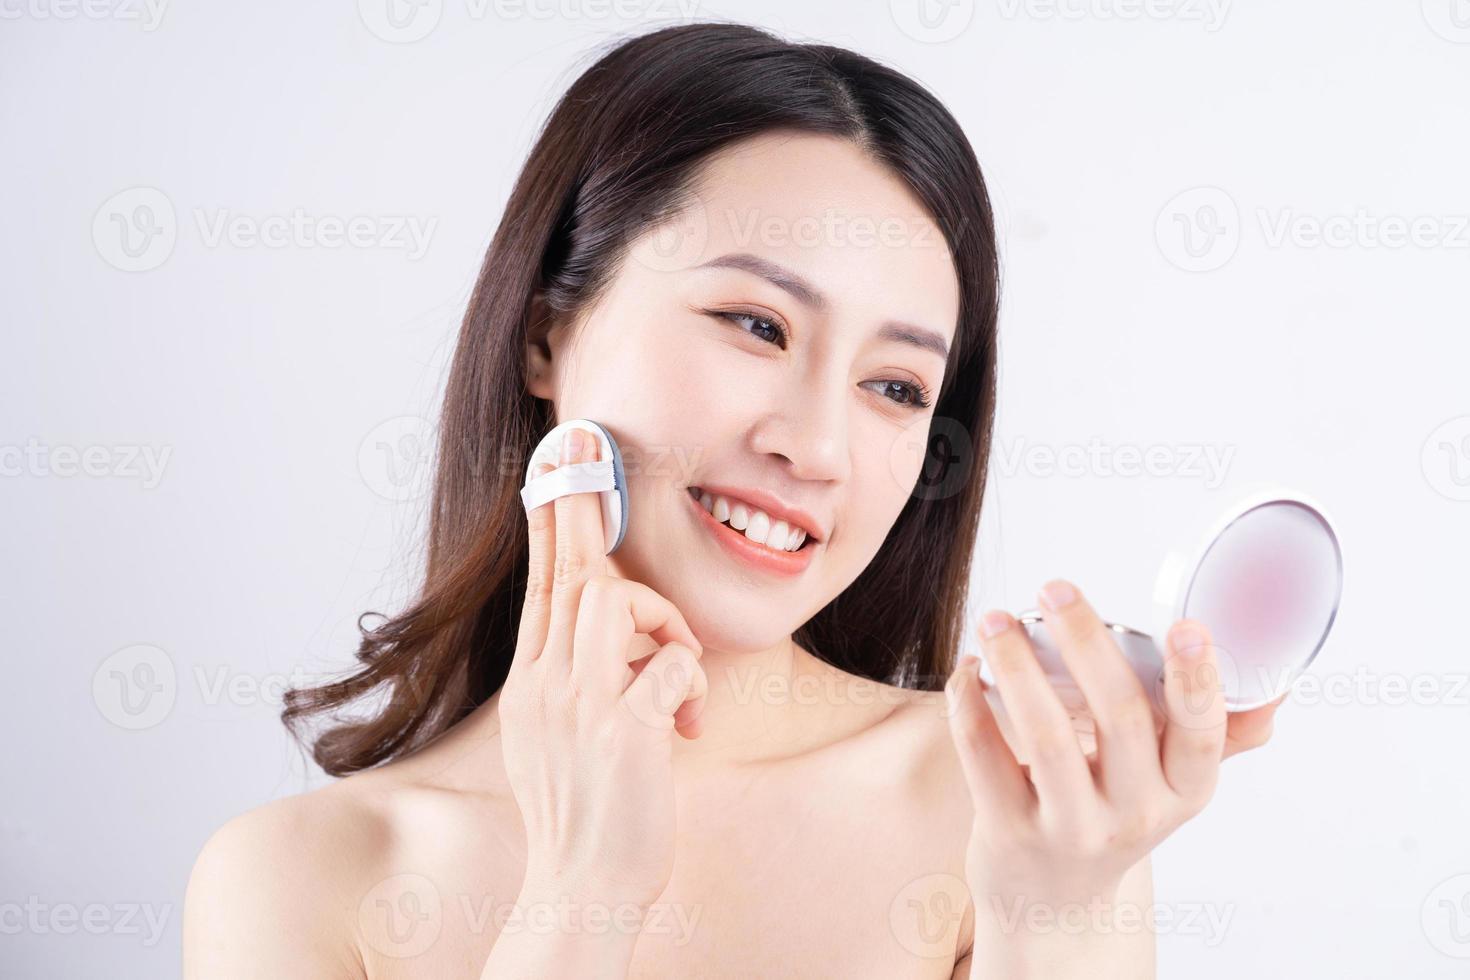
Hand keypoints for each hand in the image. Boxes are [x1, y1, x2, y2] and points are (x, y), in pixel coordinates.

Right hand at [498, 426, 707, 909]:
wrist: (581, 891)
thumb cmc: (586, 817)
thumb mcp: (556, 741)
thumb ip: (572, 683)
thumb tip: (606, 638)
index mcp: (531, 687)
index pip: (540, 588)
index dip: (549, 524)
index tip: (552, 468)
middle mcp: (545, 687)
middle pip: (571, 574)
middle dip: (586, 509)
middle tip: (586, 447)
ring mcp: (580, 708)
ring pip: (616, 601)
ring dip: (662, 623)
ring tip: (675, 676)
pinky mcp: (622, 734)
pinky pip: (670, 666)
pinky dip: (691, 685)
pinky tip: (690, 728)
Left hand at [944, 579, 1281, 911]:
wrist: (1053, 902)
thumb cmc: (1113, 815)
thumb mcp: (1172, 785)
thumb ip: (1216, 735)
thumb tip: (1275, 686)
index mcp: (1185, 790)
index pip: (1203, 735)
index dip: (1198, 681)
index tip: (1186, 627)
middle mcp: (1136, 813)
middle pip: (1121, 717)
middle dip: (1087, 642)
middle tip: (1055, 589)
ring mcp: (1071, 826)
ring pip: (1046, 735)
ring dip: (1017, 666)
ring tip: (995, 620)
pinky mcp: (1011, 830)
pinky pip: (986, 755)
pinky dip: (971, 702)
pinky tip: (971, 668)